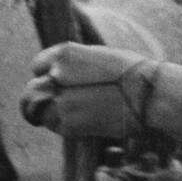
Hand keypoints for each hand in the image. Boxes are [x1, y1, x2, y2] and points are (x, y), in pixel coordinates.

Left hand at [21, 42, 181, 142]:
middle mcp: (55, 75)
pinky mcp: (69, 123)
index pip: (37, 66)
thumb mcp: (100, 56)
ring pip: (39, 112)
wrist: (150, 95)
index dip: (48, 76)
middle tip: (55, 105)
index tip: (58, 84)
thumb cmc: (134, 74)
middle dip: (40, 98)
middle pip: (31, 91)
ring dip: (50, 114)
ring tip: (75, 115)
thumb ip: (75, 65)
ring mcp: (60, 100)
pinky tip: (85, 122)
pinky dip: (65, 126)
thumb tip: (61, 76)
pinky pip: (56, 127)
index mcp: (63, 54)